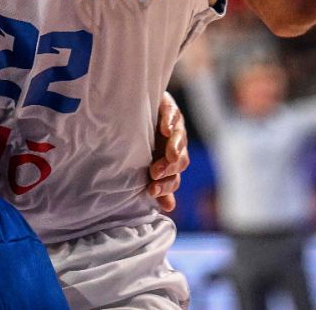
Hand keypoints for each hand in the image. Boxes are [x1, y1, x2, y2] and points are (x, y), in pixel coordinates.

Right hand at [148, 91, 189, 211]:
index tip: (152, 190)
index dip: (166, 186)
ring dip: (175, 148)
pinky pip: (173, 115)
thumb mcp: (144, 163)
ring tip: (168, 156)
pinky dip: (170, 122)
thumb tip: (170, 208)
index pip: (174, 179)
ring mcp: (175, 126)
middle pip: (181, 161)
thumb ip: (156, 183)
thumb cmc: (139, 140)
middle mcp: (175, 146)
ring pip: (181, 139)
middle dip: (169, 169)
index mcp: (169, 163)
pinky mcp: (169, 106)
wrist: (134, 107)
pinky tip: (165, 129)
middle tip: (155, 173)